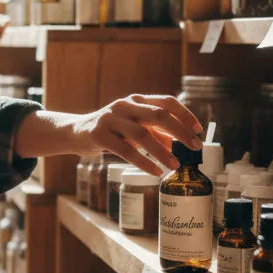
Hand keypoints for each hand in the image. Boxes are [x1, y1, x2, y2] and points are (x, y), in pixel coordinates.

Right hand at [72, 94, 203, 175]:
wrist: (74, 132)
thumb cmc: (109, 130)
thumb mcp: (133, 127)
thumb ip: (154, 132)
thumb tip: (177, 144)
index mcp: (136, 101)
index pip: (166, 102)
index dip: (185, 115)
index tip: (198, 130)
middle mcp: (124, 105)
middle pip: (158, 114)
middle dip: (180, 131)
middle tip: (194, 147)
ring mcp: (110, 119)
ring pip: (142, 134)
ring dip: (162, 151)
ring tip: (174, 165)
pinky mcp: (99, 135)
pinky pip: (125, 150)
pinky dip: (143, 162)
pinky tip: (154, 171)